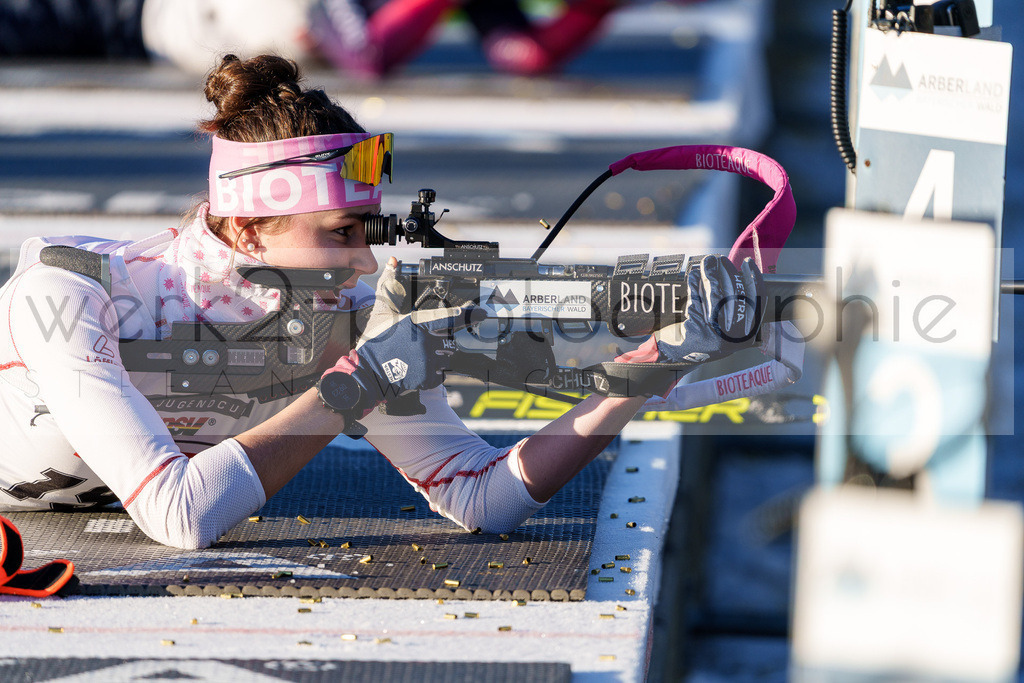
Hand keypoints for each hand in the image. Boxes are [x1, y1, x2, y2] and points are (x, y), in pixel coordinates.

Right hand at [318, 258, 476, 421]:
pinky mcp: (426, 379)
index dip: (467, 315)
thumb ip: (389, 284)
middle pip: (449, 339)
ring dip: (438, 356)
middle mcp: (424, 342)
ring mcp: (426, 361)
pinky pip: (441, 374)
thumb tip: (393, 262)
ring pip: (446, 356)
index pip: (448, 318)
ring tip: (419, 355)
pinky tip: (418, 368)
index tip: (480, 313)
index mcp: (416, 323)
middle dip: (442, 340)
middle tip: (423, 343)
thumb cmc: (374, 342)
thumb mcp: (381, 310)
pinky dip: (433, 372)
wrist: (366, 373)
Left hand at [617, 254, 764, 366]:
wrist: (677, 357)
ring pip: (717, 296)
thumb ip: (735, 306)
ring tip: (708, 262)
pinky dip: (696, 284)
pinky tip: (694, 274)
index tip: (747, 264)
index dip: (754, 280)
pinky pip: (698, 299)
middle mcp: (734, 338)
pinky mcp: (698, 330)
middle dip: (729, 273)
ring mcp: (716, 335)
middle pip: (737, 296)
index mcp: (746, 336)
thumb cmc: (702, 337)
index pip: (757, 303)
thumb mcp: (725, 328)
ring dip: (712, 274)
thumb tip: (736, 273)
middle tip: (721, 260)